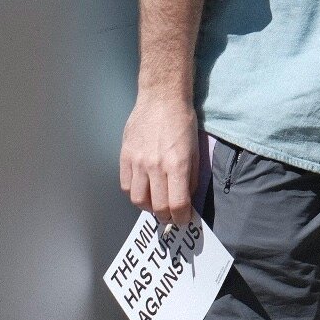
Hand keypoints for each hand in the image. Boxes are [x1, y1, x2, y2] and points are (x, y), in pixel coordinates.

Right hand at [120, 95, 202, 225]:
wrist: (162, 98)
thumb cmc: (183, 121)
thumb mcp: (195, 149)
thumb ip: (191, 176)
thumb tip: (187, 198)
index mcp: (177, 165)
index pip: (177, 203)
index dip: (181, 217)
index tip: (184, 220)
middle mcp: (155, 167)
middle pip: (157, 206)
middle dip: (166, 217)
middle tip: (171, 217)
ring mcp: (137, 163)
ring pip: (138, 200)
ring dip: (149, 208)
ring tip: (156, 205)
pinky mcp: (125, 157)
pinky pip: (126, 186)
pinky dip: (134, 194)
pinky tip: (143, 191)